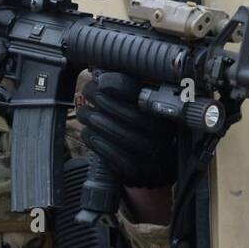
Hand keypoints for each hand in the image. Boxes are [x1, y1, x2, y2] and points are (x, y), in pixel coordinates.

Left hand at [77, 72, 178, 188]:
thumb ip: (126, 89)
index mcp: (164, 113)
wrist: (148, 165)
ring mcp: (149, 155)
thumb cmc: (138, 128)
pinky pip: (110, 155)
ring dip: (94, 120)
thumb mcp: (138, 106)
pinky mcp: (134, 171)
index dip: (118, 87)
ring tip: (84, 112)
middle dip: (102, 101)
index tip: (100, 81)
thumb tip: (102, 76)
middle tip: (87, 92)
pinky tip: (87, 132)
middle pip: (130, 116)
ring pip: (118, 134)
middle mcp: (162, 135)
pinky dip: (94, 141)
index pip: (143, 98)